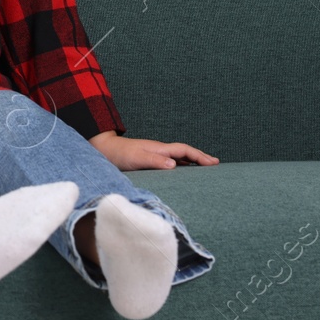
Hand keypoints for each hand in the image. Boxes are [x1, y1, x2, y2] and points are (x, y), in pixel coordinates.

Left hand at [89, 132, 219, 171]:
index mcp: (159, 149)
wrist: (104, 150)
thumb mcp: (137, 158)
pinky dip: (181, 165)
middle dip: (200, 157)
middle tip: (215, 164)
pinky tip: (182, 171)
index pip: (184, 151)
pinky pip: (171, 162)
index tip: (213, 162)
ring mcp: (155, 154)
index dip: (199, 156)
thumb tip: (174, 164)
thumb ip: (154, 161)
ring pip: (179, 157)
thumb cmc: (119, 155)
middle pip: (185, 152)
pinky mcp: (149, 160)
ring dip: (192, 161)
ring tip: (205, 168)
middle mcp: (159, 150)